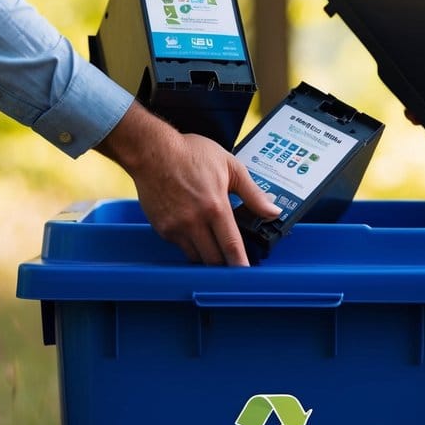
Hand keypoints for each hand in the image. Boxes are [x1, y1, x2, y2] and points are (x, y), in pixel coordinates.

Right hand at [95, 103, 279, 265]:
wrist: (151, 151)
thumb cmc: (189, 154)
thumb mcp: (230, 166)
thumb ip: (253, 193)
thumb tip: (272, 210)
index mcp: (215, 207)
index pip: (231, 245)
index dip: (240, 264)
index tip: (247, 274)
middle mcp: (194, 221)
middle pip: (213, 258)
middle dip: (225, 263)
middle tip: (233, 259)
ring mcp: (175, 227)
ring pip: (196, 256)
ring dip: (207, 255)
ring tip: (214, 245)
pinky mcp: (162, 228)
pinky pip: (180, 246)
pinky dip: (190, 244)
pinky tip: (195, 230)